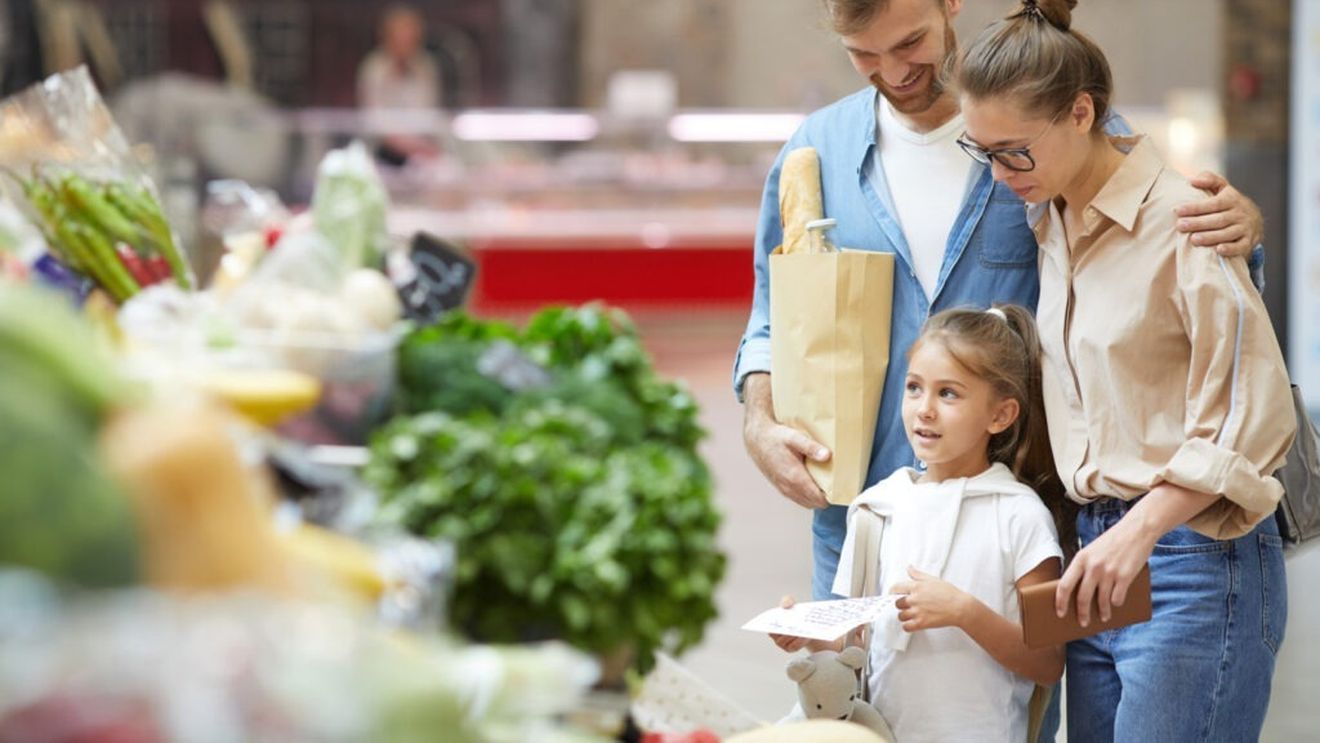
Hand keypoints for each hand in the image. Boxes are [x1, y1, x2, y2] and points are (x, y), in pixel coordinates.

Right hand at [742, 374, 830, 509]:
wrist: (756, 439)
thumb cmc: (776, 437)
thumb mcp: (794, 438)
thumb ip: (811, 447)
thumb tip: (827, 455)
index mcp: (795, 477)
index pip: (819, 499)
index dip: (832, 496)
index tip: (841, 488)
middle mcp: (789, 487)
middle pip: (815, 503)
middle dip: (826, 497)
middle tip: (836, 484)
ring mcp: (784, 489)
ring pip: (806, 503)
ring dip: (816, 497)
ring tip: (825, 484)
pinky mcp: (781, 487)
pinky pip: (798, 498)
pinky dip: (807, 495)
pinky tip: (812, 482)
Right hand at [769, 595, 845, 652]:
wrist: (806, 624)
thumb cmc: (795, 614)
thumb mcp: (791, 603)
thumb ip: (787, 601)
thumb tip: (785, 605)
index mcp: (772, 624)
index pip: (768, 625)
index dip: (771, 624)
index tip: (779, 621)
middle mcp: (775, 635)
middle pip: (778, 634)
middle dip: (786, 629)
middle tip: (794, 625)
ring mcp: (782, 643)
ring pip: (786, 640)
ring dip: (794, 636)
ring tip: (803, 630)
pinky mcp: (790, 648)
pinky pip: (794, 646)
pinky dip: (800, 642)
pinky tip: (805, 636)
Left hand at [892, 566, 970, 631]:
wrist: (960, 608)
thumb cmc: (950, 594)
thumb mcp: (933, 579)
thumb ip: (918, 574)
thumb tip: (909, 568)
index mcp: (916, 587)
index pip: (895, 588)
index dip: (893, 592)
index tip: (894, 595)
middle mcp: (914, 599)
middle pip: (896, 603)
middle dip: (901, 605)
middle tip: (908, 606)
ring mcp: (917, 612)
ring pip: (900, 616)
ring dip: (904, 616)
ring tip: (912, 615)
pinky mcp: (921, 623)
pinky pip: (906, 627)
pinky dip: (908, 626)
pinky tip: (913, 623)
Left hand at [1055, 513, 1157, 626]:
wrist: (1136, 530)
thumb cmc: (1112, 541)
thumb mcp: (1092, 550)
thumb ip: (1084, 567)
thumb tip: (1077, 589)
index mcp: (1080, 559)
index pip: (1064, 585)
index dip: (1060, 602)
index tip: (1060, 613)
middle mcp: (1093, 566)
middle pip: (1082, 597)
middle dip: (1082, 613)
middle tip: (1083, 622)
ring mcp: (1109, 572)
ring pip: (1101, 601)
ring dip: (1102, 612)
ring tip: (1103, 617)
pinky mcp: (1125, 576)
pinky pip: (1117, 598)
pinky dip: (1116, 603)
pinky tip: (1116, 604)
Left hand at [1175, 171, 1263, 256]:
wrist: (1256, 220)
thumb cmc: (1230, 203)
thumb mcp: (1223, 188)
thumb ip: (1209, 180)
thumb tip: (1192, 180)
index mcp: (1232, 200)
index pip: (1213, 204)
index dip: (1195, 207)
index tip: (1177, 210)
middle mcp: (1240, 214)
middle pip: (1218, 219)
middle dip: (1198, 223)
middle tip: (1180, 226)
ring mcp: (1245, 228)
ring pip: (1228, 233)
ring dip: (1211, 237)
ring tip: (1193, 240)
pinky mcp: (1248, 242)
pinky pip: (1241, 246)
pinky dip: (1231, 249)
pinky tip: (1219, 250)